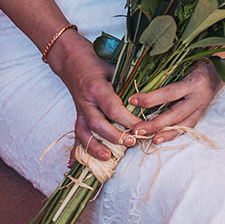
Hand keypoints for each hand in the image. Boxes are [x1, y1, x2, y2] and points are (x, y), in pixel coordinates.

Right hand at [48, 33, 141, 161]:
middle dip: (114, 136)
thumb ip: (129, 78)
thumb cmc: (97, 60)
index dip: (126, 118)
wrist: (71, 59)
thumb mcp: (114, 65)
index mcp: (96, 87)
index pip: (112, 107)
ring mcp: (79, 110)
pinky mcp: (77, 115)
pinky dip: (76, 149)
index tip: (140, 125)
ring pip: (84, 132)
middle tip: (132, 143)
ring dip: (95, 147)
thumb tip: (153, 88)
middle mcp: (86, 101)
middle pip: (98, 123)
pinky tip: (74, 164)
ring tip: (109, 158)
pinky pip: (75, 134)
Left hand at [126, 59, 224, 142]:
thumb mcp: (185, 62)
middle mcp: (199, 97)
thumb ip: (168, 71)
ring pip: (182, 125)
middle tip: (136, 129)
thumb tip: (142, 76)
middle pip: (175, 114)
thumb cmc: (199, 62)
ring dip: (163, 133)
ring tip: (147, 138)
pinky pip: (187, 127)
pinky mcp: (201, 114)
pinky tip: (159, 138)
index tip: (132, 100)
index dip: (151, 98)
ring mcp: (201, 108)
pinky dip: (173, 134)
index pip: (169, 93)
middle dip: (154, 124)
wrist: (220, 69)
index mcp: (194, 82)